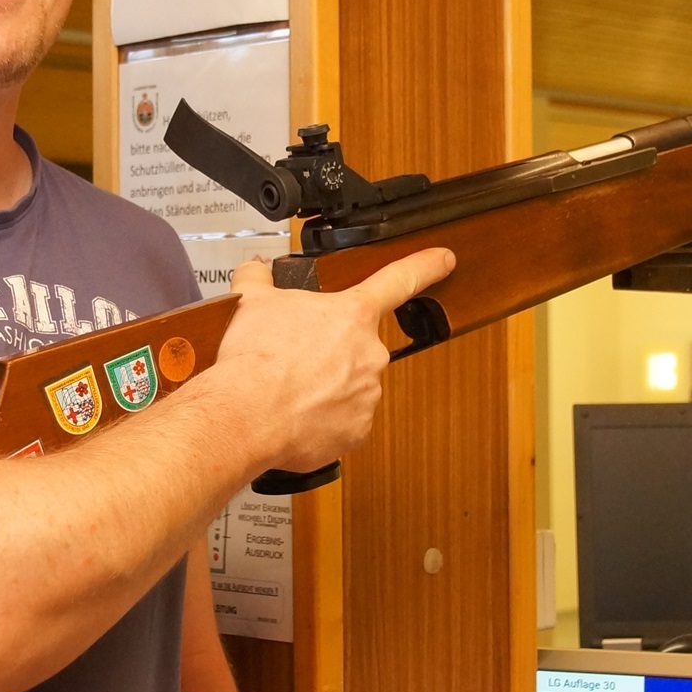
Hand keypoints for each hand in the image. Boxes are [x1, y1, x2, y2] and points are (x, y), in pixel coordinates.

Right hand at [197, 247, 455, 474]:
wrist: (248, 413)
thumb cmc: (256, 359)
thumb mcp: (253, 302)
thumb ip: (258, 279)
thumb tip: (255, 271)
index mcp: (351, 314)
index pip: (398, 280)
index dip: (425, 266)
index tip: (443, 260)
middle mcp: (368, 353)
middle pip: (355, 346)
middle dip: (329, 351)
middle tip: (295, 357)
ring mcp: (367, 394)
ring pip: (350, 386)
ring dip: (325, 386)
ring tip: (290, 389)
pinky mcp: (357, 431)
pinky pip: (344, 421)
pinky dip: (323, 419)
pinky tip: (296, 414)